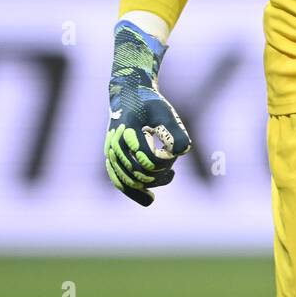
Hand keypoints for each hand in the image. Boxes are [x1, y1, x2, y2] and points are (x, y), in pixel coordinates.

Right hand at [105, 20, 191, 206]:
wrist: (127, 96)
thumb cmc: (148, 103)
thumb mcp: (165, 111)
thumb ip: (175, 130)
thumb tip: (184, 151)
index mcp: (128, 131)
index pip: (148, 159)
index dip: (166, 162)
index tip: (176, 154)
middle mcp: (115, 145)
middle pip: (139, 172)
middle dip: (160, 174)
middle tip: (174, 169)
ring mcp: (111, 154)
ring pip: (128, 181)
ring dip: (150, 184)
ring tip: (170, 177)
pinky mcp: (112, 159)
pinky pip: (119, 181)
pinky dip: (133, 193)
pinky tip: (149, 200)